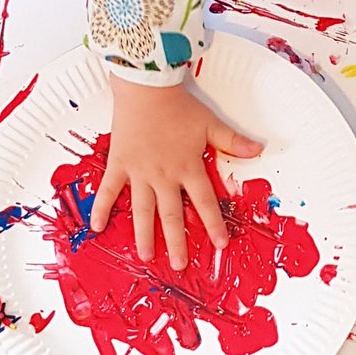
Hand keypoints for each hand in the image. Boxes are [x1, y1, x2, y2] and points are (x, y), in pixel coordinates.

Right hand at [89, 78, 262, 269]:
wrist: (146, 89)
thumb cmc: (177, 105)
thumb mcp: (210, 124)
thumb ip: (233, 141)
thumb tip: (258, 150)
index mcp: (188, 168)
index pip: (204, 203)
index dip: (213, 224)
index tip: (221, 244)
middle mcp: (164, 176)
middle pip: (172, 215)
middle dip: (177, 242)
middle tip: (180, 265)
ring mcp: (139, 173)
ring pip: (143, 210)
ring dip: (145, 234)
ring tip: (147, 255)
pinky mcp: (119, 164)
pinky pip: (108, 190)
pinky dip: (102, 208)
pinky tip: (97, 227)